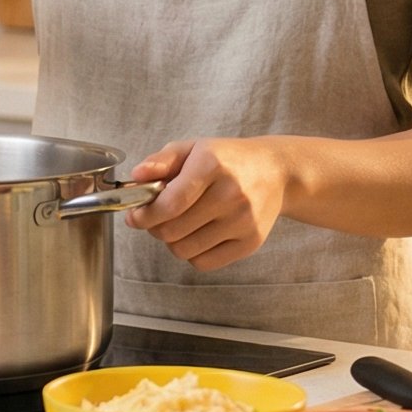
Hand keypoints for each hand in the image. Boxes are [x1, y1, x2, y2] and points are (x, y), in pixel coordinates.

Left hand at [122, 138, 289, 271]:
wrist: (276, 172)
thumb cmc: (228, 160)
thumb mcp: (194, 148)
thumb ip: (162, 161)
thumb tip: (136, 177)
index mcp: (212, 165)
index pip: (170, 203)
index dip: (145, 215)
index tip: (134, 216)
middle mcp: (231, 194)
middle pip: (173, 231)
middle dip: (154, 227)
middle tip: (156, 218)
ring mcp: (243, 221)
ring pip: (185, 250)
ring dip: (172, 241)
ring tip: (179, 225)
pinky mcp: (251, 242)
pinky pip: (204, 263)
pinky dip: (192, 254)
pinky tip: (197, 235)